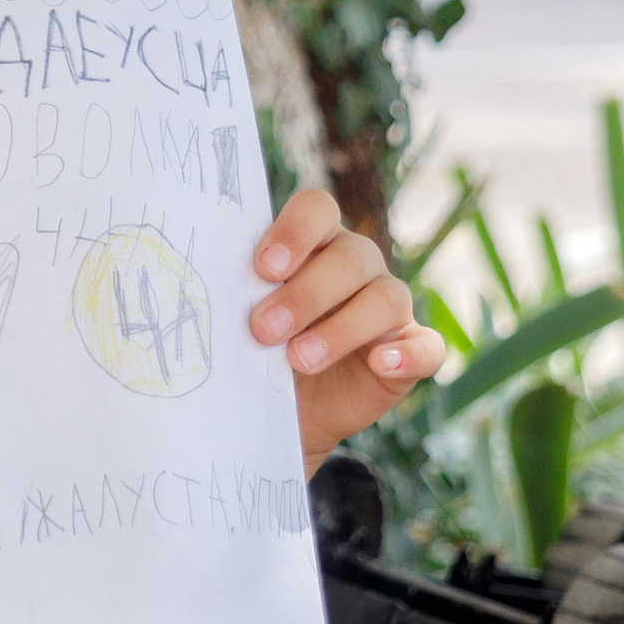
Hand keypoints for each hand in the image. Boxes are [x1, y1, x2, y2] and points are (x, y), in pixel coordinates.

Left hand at [248, 191, 446, 469]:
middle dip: (305, 294)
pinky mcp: (409, 352)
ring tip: (298, 360)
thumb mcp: (237, 323)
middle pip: (349, 258)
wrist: (276, 413)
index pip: (316, 209)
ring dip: (342, 328)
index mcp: (313, 243)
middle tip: (262, 329)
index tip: (263, 268)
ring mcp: (388, 308)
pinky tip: (380, 364)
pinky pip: (427, 347)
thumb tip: (196, 290)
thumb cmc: (251, 352)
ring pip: (386, 298)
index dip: (295, 231)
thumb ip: (233, 298)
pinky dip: (408, 354)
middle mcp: (356, 265)